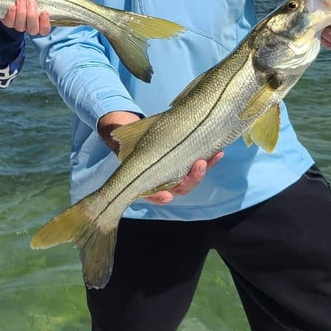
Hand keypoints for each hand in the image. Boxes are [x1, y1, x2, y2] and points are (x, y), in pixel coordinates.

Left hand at [0, 0, 50, 35]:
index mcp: (40, 22)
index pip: (44, 30)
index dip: (44, 24)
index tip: (44, 13)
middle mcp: (29, 26)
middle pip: (32, 29)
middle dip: (32, 15)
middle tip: (31, 2)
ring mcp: (18, 25)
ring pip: (20, 26)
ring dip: (21, 12)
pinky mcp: (8, 21)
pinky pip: (9, 23)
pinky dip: (11, 15)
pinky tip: (12, 7)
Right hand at [97, 110, 223, 204]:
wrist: (140, 133)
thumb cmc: (129, 139)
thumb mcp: (122, 141)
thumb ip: (119, 141)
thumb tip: (113, 136)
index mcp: (145, 181)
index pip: (153, 194)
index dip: (159, 196)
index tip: (166, 194)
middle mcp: (163, 182)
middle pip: (179, 188)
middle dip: (191, 179)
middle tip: (197, 165)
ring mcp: (176, 174)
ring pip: (191, 179)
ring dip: (203, 170)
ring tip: (212, 156)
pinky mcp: (187, 165)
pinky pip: (199, 167)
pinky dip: (209, 161)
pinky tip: (218, 153)